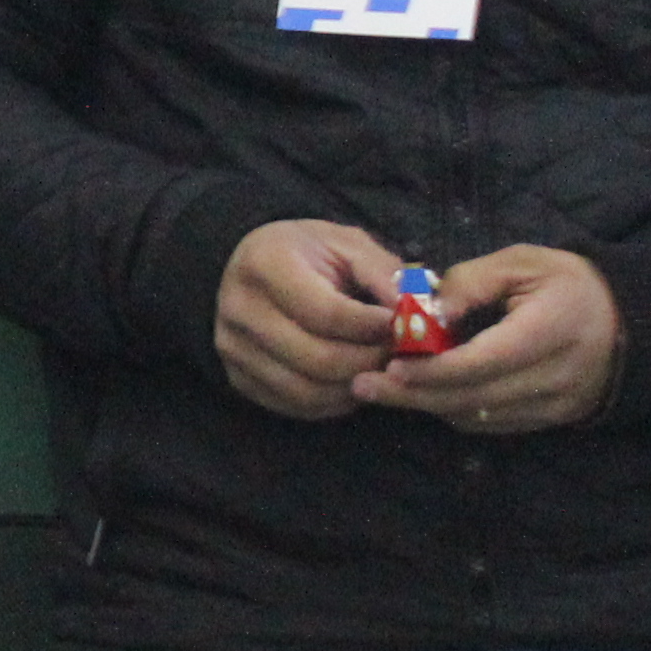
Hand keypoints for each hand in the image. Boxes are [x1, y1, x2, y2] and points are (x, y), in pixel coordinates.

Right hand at [216, 218, 402, 418]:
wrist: (254, 263)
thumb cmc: (310, 252)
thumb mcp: (350, 245)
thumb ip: (386, 276)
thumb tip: (420, 317)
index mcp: (264, 264)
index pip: (326, 313)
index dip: (373, 327)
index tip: (403, 326)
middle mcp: (238, 308)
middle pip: (318, 359)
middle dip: (370, 362)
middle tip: (399, 354)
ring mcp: (231, 347)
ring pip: (307, 390)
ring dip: (356, 387)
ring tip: (379, 368)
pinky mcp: (235, 376)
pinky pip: (294, 405)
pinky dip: (333, 402)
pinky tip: (352, 380)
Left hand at [353, 245, 623, 433]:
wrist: (631, 320)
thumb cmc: (568, 282)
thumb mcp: (520, 262)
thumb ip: (467, 283)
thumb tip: (421, 312)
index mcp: (551, 330)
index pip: (484, 362)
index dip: (434, 369)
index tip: (391, 366)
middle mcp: (558, 375)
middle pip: (475, 398)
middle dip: (414, 395)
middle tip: (363, 386)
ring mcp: (559, 404)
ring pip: (480, 416)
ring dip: (430, 405)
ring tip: (383, 391)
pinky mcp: (555, 418)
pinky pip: (495, 424)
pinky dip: (457, 410)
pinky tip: (426, 395)